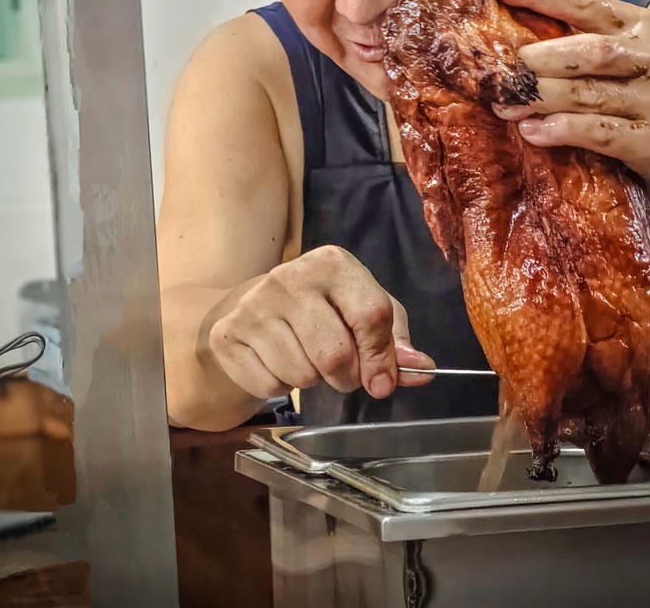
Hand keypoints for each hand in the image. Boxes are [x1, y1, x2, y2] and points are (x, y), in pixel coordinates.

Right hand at [208, 245, 435, 400]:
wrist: (254, 305)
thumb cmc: (323, 308)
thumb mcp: (364, 309)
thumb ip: (396, 340)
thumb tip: (421, 370)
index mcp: (332, 263)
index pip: (371, 314)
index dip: (382, 358)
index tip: (383, 382)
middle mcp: (289, 277)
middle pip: (335, 354)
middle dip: (346, 377)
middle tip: (341, 371)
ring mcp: (254, 305)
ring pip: (302, 376)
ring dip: (312, 381)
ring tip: (306, 358)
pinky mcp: (229, 334)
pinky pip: (270, 386)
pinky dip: (280, 387)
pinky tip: (278, 362)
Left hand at [486, 0, 649, 198]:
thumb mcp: (639, 57)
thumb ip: (592, 41)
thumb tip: (518, 31)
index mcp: (644, 26)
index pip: (587, 0)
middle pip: (589, 50)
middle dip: (540, 58)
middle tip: (502, 69)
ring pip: (587, 93)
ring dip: (539, 99)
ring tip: (504, 104)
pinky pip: (599, 133)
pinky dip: (561, 131)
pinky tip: (533, 132)